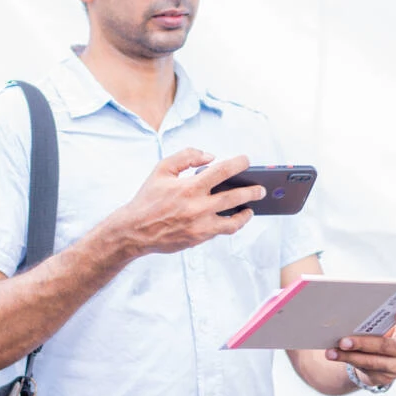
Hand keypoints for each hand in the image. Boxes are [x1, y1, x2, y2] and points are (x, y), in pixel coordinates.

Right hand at [107, 149, 262, 255]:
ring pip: (233, 222)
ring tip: (250, 208)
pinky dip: (229, 224)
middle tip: (261, 189)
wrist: (134, 231)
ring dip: (245, 215)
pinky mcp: (198, 239)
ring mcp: (200, 225)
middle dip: (252, 192)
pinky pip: (220, 231)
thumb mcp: (162, 169)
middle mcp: (198, 207)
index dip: (239, 163)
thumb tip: (211, 157)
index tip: (247, 161)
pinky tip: (233, 218)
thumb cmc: (148, 198)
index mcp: (190, 187)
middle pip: (235, 198)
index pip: (222, 171)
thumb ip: (186, 157)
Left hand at [325, 311, 395, 388]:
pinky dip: (348, 360)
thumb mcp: (382, 326)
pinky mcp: (386, 378)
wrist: (378, 359)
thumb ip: (375, 320)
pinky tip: (334, 355)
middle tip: (343, 341)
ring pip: (373, 361)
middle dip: (362, 343)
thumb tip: (348, 314)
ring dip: (349, 356)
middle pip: (386, 345)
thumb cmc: (380, 334)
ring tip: (332, 351)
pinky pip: (365, 369)